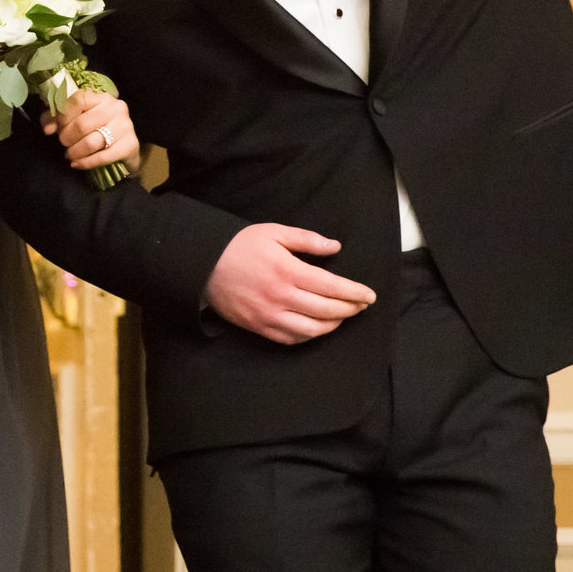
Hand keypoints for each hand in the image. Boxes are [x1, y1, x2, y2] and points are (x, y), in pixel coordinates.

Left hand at [42, 90, 140, 172]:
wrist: (123, 150)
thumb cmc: (95, 131)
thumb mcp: (73, 120)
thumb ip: (55, 119)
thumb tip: (48, 129)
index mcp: (100, 97)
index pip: (77, 100)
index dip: (62, 116)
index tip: (57, 128)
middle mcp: (115, 107)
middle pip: (82, 124)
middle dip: (67, 137)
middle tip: (64, 144)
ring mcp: (125, 125)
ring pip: (92, 142)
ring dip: (75, 152)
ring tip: (70, 155)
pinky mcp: (130, 144)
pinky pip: (103, 157)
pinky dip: (86, 163)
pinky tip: (77, 164)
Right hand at [203, 223, 375, 344]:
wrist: (202, 265)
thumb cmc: (239, 245)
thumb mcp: (273, 232)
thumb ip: (306, 239)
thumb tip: (335, 247)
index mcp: (287, 271)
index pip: (331, 287)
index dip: (354, 293)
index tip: (369, 295)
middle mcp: (281, 297)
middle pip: (326, 311)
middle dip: (350, 309)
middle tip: (362, 305)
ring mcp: (269, 316)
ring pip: (312, 330)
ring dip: (333, 325)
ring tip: (343, 316)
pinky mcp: (259, 327)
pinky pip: (291, 339)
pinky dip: (310, 336)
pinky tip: (318, 328)